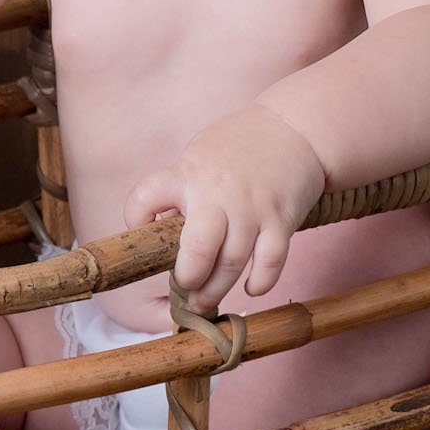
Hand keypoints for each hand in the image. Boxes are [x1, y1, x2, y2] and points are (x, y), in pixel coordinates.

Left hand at [122, 105, 326, 311]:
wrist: (293, 128)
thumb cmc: (237, 145)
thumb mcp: (197, 156)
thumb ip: (179, 189)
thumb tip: (161, 230)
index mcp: (188, 174)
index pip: (144, 199)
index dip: (136, 219)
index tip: (144, 234)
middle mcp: (218, 193)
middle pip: (198, 250)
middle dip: (188, 279)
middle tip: (185, 290)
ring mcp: (252, 208)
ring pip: (232, 263)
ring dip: (216, 290)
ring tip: (205, 302)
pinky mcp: (281, 220)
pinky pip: (271, 262)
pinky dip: (261, 282)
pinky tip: (251, 288)